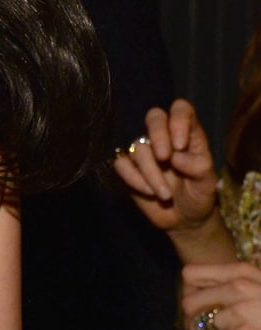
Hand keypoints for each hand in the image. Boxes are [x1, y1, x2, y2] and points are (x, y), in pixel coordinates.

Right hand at [111, 101, 219, 239]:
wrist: (184, 220)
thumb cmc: (199, 196)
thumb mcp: (207, 183)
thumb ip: (198, 167)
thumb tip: (175, 157)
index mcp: (188, 134)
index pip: (181, 110)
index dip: (178, 120)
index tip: (180, 146)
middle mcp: (165, 138)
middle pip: (154, 117)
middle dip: (158, 135)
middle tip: (164, 158)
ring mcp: (145, 152)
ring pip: (138, 148)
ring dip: (151, 173)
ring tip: (166, 195)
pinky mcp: (129, 168)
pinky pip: (121, 164)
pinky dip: (134, 179)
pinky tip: (149, 192)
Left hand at [178, 262, 260, 329]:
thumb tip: (257, 252)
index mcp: (242, 272)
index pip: (191, 275)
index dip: (187, 289)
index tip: (192, 300)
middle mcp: (238, 288)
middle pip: (188, 301)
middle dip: (186, 317)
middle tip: (193, 327)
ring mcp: (240, 312)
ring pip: (194, 325)